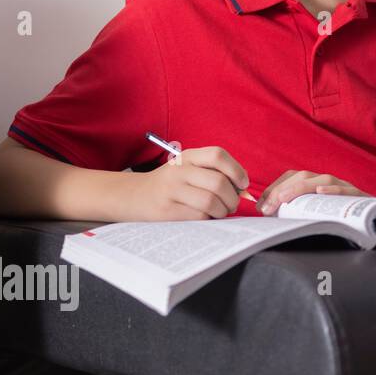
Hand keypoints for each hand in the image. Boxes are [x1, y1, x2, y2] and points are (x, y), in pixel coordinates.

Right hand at [127, 145, 250, 220]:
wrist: (133, 196)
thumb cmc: (171, 184)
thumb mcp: (187, 169)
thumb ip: (213, 173)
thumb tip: (243, 190)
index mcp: (187, 157)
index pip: (217, 155)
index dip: (236, 170)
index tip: (243, 184)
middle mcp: (178, 171)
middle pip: (218, 183)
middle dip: (233, 198)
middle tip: (232, 204)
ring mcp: (170, 191)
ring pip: (211, 202)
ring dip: (223, 211)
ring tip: (220, 212)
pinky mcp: (166, 211)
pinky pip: (198, 216)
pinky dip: (208, 219)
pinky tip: (205, 218)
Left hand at [257, 170, 369, 214]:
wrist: (374, 223)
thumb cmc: (341, 221)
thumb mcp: (315, 216)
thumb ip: (296, 214)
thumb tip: (270, 219)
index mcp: (317, 184)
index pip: (292, 177)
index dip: (274, 188)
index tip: (261, 206)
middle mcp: (330, 182)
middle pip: (303, 176)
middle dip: (281, 190)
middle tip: (267, 209)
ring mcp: (345, 188)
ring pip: (323, 179)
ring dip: (300, 188)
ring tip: (284, 200)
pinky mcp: (359, 197)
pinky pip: (346, 190)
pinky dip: (333, 189)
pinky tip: (321, 192)